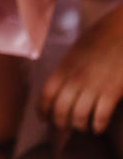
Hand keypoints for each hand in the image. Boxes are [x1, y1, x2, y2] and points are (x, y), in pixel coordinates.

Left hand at [39, 5, 122, 133]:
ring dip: (79, 126)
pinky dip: (97, 125)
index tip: (43, 119)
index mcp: (63, 68)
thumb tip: (59, 88)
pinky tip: (98, 127)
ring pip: (78, 116)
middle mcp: (75, 79)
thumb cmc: (99, 39)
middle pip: (60, 110)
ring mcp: (94, 86)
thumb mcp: (74, 53)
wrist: (122, 31)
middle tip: (63, 128)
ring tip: (83, 127)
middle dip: (60, 123)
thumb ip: (66, 71)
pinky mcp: (112, 91)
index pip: (46, 95)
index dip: (42, 110)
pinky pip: (100, 116)